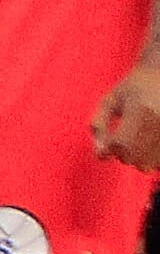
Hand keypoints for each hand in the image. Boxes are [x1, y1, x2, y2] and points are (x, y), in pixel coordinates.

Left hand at [98, 59, 159, 173]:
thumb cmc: (132, 87)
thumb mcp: (110, 101)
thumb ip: (99, 126)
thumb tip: (100, 155)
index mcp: (141, 111)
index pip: (120, 144)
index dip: (109, 147)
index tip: (107, 141)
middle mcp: (159, 123)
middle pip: (133, 158)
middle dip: (121, 154)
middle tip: (121, 139)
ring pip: (146, 165)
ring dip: (135, 159)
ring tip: (135, 141)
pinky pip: (158, 164)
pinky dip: (150, 160)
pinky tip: (147, 145)